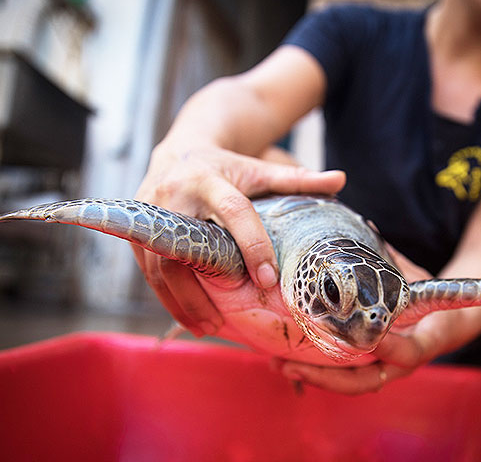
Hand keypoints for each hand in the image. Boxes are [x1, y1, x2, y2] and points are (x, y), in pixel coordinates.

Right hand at [133, 138, 344, 336]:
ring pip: (160, 267)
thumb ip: (296, 178)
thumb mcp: (259, 169)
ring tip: (209, 328)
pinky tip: (189, 317)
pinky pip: (149, 270)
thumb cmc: (226, 168)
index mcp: (209, 179)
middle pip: (185, 250)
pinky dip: (168, 297)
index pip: (233, 212)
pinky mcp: (138, 232)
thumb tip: (341, 180)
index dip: (253, 245)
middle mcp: (173, 196)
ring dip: (182, 302)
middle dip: (203, 290)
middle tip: (226, 322)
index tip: (269, 279)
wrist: (179, 152)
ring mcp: (149, 216)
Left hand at [274, 247, 480, 394]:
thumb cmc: (433, 299)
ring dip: (316, 378)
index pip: (407, 352)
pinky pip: (344, 378)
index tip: (370, 337)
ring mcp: (386, 370)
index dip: (389, 347)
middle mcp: (402, 362)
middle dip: (328, 376)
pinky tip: (288, 365)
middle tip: (293, 365)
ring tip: (281, 366)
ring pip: (351, 384)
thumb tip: (365, 224)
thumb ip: (394, 259)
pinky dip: (318, 374)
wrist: (448, 326)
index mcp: (424, 340)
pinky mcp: (371, 370)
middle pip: (366, 380)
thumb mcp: (421, 279)